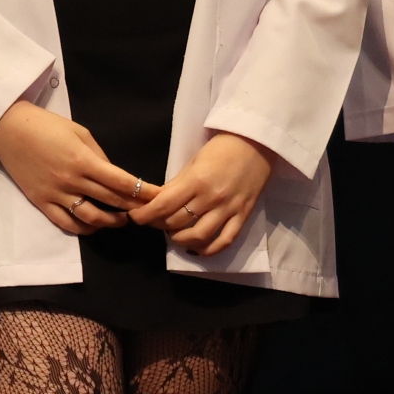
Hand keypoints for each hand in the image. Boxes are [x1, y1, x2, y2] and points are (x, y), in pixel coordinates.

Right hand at [0, 97, 153, 237]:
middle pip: (111, 201)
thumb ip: (99, 156)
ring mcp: (56, 194)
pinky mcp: (42, 202)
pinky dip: (84, 228)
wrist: (9, 129)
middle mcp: (72, 181)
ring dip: (111, 222)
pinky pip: (66, 223)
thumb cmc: (47, 125)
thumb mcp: (79, 132)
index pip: (121, 182)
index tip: (158, 196)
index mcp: (84, 161)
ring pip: (90, 218)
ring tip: (122, 220)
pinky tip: (95, 225)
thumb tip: (114, 174)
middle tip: (148, 211)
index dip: (142, 191)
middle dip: (134, 207)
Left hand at [132, 131, 285, 256]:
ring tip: (174, 235)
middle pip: (177, 223)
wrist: (257, 142)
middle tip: (155, 222)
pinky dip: (209, 250)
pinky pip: (225, 241)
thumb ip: (178, 184)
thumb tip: (158, 201)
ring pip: (198, 236)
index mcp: (196, 181)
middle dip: (159, 225)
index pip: (163, 205)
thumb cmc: (223, 147)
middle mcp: (211, 198)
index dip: (145, 215)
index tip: (135, 217)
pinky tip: (197, 249)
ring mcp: (228, 209)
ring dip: (180, 240)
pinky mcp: (243, 215)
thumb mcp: (194, 161)